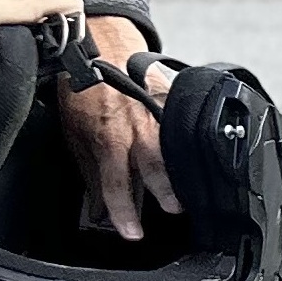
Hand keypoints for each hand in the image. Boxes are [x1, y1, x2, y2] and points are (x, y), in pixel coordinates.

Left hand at [55, 17, 181, 241]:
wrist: (97, 46)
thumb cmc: (83, 92)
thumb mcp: (74, 133)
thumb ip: (90, 169)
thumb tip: (97, 205)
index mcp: (108, 136)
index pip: (116, 181)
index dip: (124, 211)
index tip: (132, 234)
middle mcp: (135, 125)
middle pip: (154, 163)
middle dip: (166, 188)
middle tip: (176, 210)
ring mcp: (157, 110)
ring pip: (176, 144)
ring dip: (185, 168)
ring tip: (198, 188)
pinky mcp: (173, 98)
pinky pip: (187, 122)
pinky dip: (196, 140)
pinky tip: (207, 155)